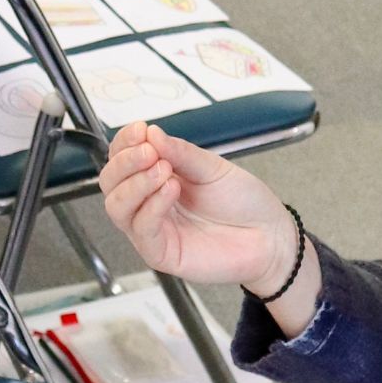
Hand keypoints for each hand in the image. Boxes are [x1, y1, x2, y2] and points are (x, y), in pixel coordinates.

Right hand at [98, 123, 296, 289]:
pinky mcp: (161, 253)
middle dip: (125, 162)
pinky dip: (151, 206)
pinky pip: (141, 229)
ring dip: (136, 183)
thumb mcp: (212, 167)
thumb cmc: (243, 202)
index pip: (121, 158)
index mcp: (156, 178)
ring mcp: (152, 229)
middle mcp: (148, 203)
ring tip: (164, 170)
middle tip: (149, 151)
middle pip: (110, 182)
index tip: (140, 129)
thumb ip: (180, 153)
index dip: (124, 143)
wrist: (271, 236)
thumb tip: (151, 133)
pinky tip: (170, 190)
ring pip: (117, 206)